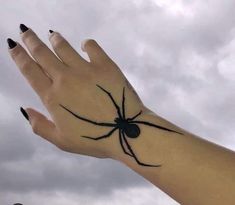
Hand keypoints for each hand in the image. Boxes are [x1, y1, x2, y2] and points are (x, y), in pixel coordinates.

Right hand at [8, 25, 148, 158]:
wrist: (127, 133)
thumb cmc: (95, 140)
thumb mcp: (62, 141)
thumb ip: (40, 126)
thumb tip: (25, 110)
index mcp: (53, 97)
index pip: (30, 71)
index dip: (19, 56)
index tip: (13, 45)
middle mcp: (65, 79)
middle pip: (42, 53)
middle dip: (30, 40)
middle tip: (25, 30)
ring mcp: (86, 70)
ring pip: (64, 47)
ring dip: (55, 39)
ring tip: (52, 35)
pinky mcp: (105, 65)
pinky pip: (92, 46)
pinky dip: (86, 43)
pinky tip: (84, 46)